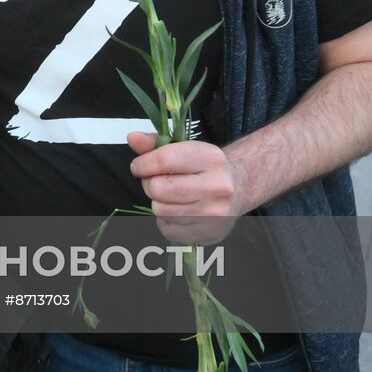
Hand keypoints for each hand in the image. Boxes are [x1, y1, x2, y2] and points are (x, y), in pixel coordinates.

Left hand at [127, 132, 245, 244]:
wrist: (238, 188)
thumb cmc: (204, 167)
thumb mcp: (184, 148)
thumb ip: (155, 143)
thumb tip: (133, 138)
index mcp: (211, 159)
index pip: (164, 160)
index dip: (143, 164)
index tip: (139, 166)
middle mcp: (216, 186)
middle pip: (159, 188)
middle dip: (150, 184)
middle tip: (157, 182)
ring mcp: (214, 213)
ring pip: (160, 210)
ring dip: (158, 203)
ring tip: (171, 196)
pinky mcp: (208, 233)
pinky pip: (167, 230)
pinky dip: (166, 222)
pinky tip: (179, 211)